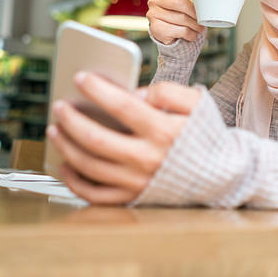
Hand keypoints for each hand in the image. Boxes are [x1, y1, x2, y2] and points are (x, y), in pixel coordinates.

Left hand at [48, 73, 200, 203]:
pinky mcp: (133, 199)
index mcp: (163, 131)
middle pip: (96, 139)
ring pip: (89, 165)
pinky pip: (95, 194)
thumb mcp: (197, 103)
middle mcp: (148, 159)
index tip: (80, 77)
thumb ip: (167, 91)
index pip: (122, 106)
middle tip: (59, 106)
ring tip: (55, 129)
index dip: (97, 89)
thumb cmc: (204, 135)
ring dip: (66, 145)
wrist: (222, 176)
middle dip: (71, 120)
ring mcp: (138, 182)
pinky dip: (74, 180)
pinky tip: (65, 163)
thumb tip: (135, 94)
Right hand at [146, 0, 204, 43]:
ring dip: (195, 25)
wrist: (166, 35)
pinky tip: (191, 34)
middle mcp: (156, 0)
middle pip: (180, 1)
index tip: (201, 0)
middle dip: (194, 12)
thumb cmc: (177, 15)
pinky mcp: (156, 28)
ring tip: (199, 28)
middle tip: (202, 19)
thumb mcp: (182, 2)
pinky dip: (190, 34)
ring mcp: (154, 14)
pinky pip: (180, 30)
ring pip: (181, 18)